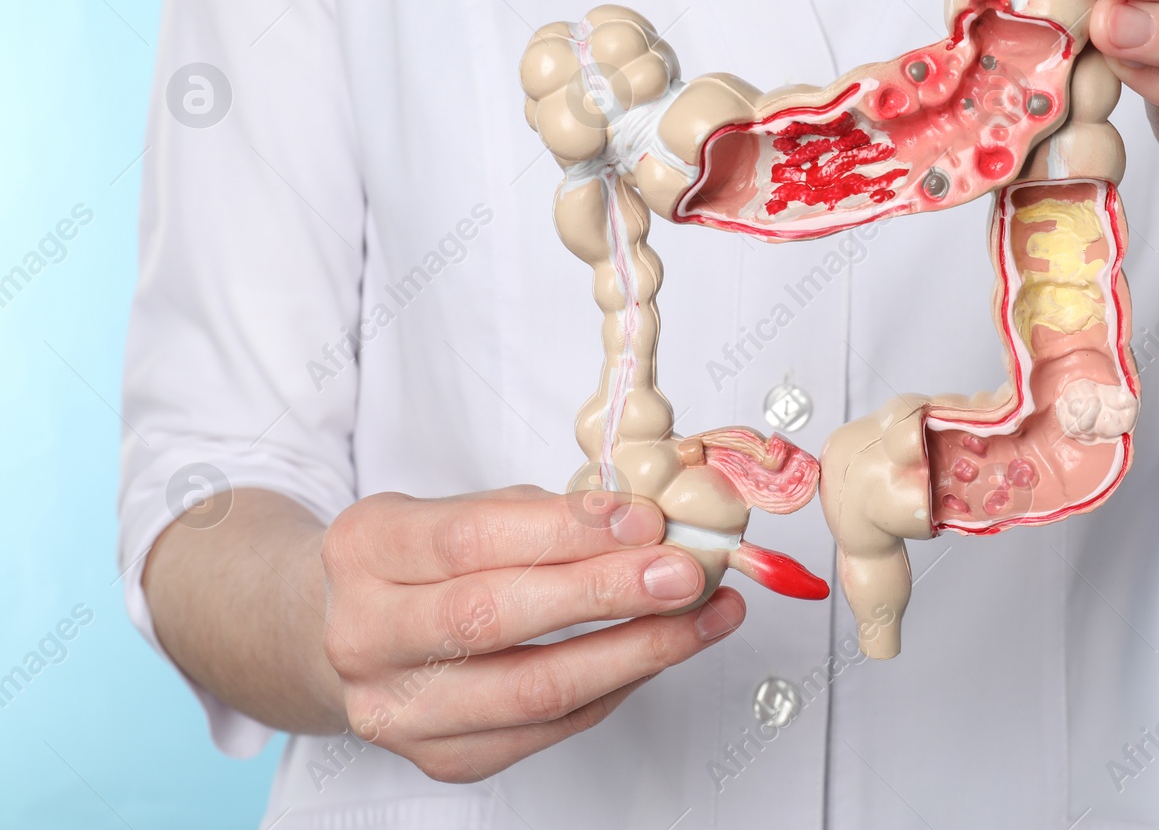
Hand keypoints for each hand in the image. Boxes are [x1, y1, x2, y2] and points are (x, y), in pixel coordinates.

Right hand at [319, 485, 743, 781]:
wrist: (346, 630)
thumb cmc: (423, 561)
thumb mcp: (460, 510)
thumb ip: (542, 515)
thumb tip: (646, 525)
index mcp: (367, 549)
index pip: (470, 540)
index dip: (566, 530)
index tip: (644, 518)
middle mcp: (365, 634)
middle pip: (494, 618)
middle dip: (605, 594)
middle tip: (684, 573)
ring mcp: (397, 708)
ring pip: (532, 690)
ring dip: (634, 651)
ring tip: (703, 617)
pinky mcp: (441, 757)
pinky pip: (550, 727)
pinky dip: (616, 685)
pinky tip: (660, 651)